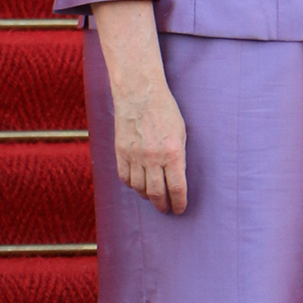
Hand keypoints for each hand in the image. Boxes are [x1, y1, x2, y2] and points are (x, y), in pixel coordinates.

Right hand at [112, 74, 187, 212]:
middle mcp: (153, 157)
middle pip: (157, 193)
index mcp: (173, 152)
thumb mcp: (181, 132)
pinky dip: (132, 185)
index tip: (180, 209)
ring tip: (153, 197)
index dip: (179, 203)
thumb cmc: (165, 110)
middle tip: (166, 209)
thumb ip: (179, 156)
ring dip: (148, 196)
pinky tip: (138, 185)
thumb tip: (177, 178)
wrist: (139, 93)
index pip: (177, 188)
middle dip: (163, 205)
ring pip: (140, 188)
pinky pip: (125, 178)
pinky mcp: (120, 152)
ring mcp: (135, 156)